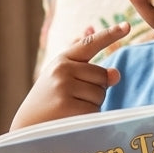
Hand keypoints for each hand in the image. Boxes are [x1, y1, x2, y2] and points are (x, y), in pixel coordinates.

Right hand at [11, 22, 129, 129]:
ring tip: (71, 109)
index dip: (110, 34)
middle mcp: (62, 69)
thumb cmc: (48, 101)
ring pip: (100, 94)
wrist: (25, 126)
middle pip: (102, 75)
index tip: (127, 26)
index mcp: (61, 60)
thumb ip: (88, 71)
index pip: (89, 44)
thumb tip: (115, 73)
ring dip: (92, 105)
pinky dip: (89, 118)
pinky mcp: (67, 106)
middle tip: (74, 99)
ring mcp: (64, 87)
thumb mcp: (61, 78)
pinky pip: (95, 110)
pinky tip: (72, 118)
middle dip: (96, 89)